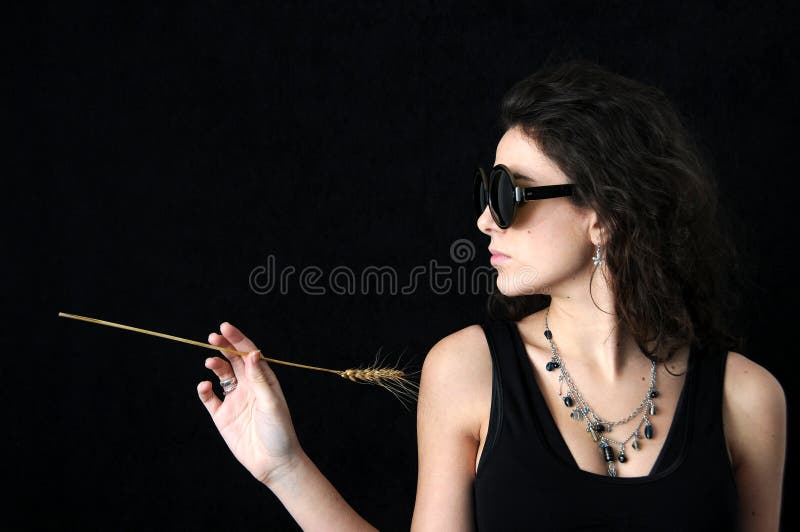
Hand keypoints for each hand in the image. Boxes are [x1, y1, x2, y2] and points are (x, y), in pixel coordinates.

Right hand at [197, 322, 302, 485]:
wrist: (273, 462)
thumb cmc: (279, 431)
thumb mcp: (271, 402)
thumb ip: (260, 378)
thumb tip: (253, 352)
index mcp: (264, 380)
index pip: (249, 353)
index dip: (237, 339)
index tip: (225, 327)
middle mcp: (249, 387)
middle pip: (234, 360)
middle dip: (223, 346)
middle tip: (212, 337)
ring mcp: (235, 400)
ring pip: (222, 375)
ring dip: (215, 365)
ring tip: (210, 362)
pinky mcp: (223, 416)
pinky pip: (210, 399)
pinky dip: (204, 391)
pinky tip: (204, 387)